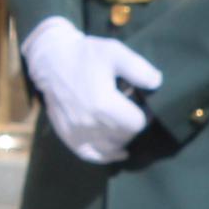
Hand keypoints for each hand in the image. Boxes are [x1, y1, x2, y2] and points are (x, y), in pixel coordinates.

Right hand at [19, 15, 163, 164]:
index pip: (137, 123)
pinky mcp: (68, 136)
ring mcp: (77, 132)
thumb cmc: (85, 55)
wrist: (51, 60)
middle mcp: (89, 123)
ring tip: (122, 122)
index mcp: (103, 105)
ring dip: (122, 137)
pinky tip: (118, 151)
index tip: (144, 105)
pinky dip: (106, 156)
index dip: (145, 114)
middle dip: (132, 124)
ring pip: (111, 147)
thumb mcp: (114, 52)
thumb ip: (139, 68)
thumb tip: (157, 83)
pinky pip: (91, 155)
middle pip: (125, 136)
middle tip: (130, 109)